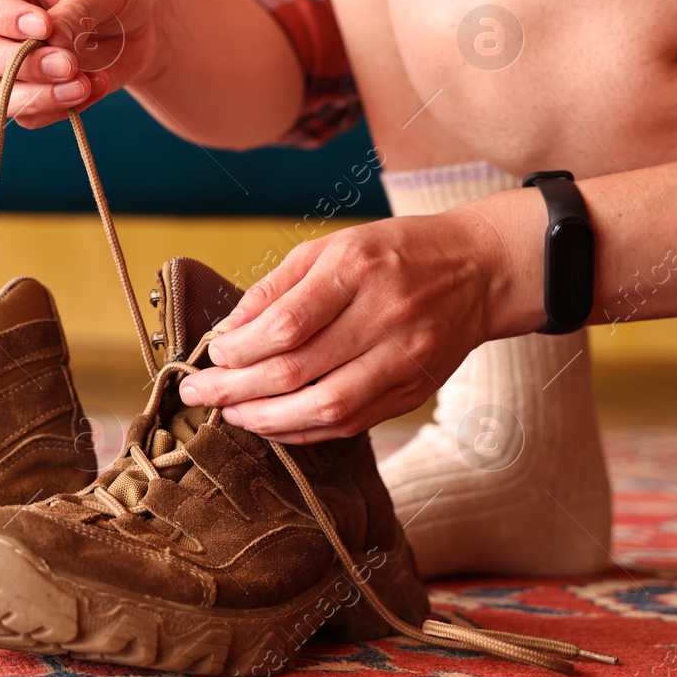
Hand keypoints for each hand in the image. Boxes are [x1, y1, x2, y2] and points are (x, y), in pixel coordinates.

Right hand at [0, 0, 169, 127]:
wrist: (144, 20)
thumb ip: (73, 12)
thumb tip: (50, 49)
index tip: (45, 26)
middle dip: (16, 64)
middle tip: (69, 64)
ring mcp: (1, 64)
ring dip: (31, 98)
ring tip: (83, 86)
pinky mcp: (25, 95)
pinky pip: (25, 117)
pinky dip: (61, 109)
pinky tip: (96, 86)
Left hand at [176, 209, 516, 442]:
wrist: (480, 270)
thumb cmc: (392, 254)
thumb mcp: (330, 247)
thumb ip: (275, 288)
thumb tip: (227, 330)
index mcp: (357, 271)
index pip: (285, 326)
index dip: (239, 350)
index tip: (212, 355)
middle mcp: (385, 317)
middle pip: (297, 370)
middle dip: (235, 389)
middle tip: (196, 394)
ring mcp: (405, 359)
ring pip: (325, 407)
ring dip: (266, 420)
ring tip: (229, 414)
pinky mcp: (414, 391)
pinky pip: (351, 424)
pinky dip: (304, 430)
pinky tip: (272, 424)